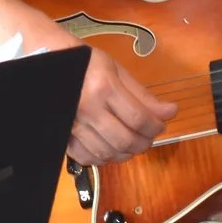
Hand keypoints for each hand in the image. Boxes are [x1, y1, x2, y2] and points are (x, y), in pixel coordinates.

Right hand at [66, 44, 174, 165]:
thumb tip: (169, 112)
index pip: (138, 118)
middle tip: (148, 137)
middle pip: (125, 140)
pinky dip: (103, 159)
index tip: (161, 125)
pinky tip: (111, 149)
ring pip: (108, 152)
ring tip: (132, 143)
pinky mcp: (63, 135)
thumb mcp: (118, 71)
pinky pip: (87, 157)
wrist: (51, 64)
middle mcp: (88, 108)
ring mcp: (73, 124)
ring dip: (127, 153)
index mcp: (104, 87)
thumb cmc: (87, 63)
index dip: (155, 126)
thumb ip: (143, 95)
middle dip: (144, 142)